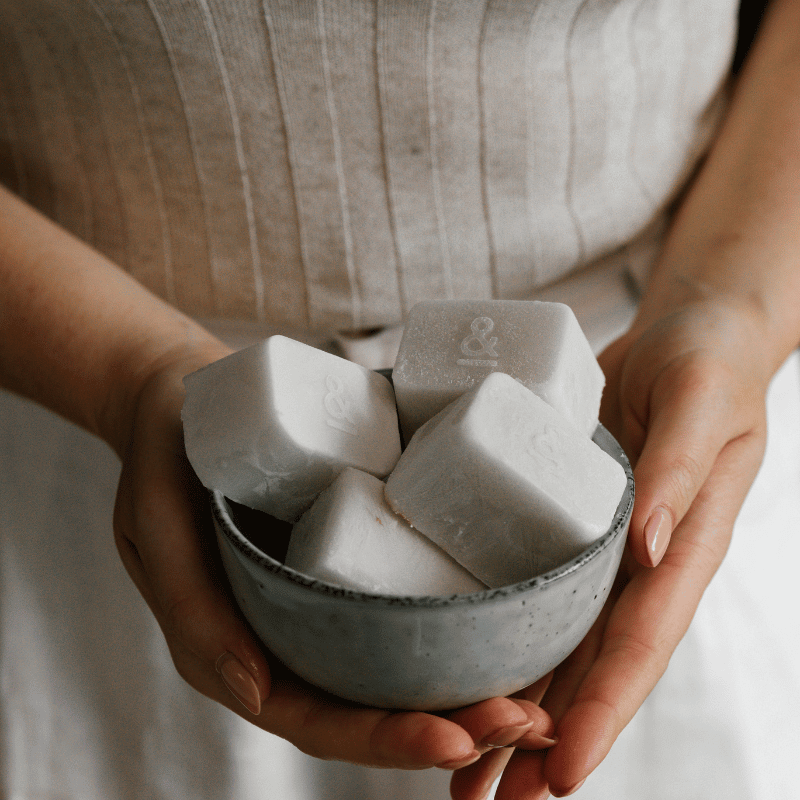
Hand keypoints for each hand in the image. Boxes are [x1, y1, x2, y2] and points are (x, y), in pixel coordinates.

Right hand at [111, 343, 555, 771]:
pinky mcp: (355, 541)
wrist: (185, 394)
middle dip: (451, 723)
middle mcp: (298, 629)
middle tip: (525, 723)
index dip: (385, 739)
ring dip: (467, 681)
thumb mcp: (155, 528)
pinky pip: (407, 586)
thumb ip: (193, 608)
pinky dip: (457, 612)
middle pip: (375, 702)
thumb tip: (254, 693)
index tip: (456, 740)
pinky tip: (509, 612)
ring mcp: (331, 587)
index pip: (319, 719)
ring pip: (401, 657)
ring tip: (535, 694)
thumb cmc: (163, 460)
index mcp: (246, 646)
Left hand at [488, 296, 772, 796]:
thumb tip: (646, 547)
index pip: (640, 644)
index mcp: (682, 548)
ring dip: (516, 710)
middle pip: (592, 667)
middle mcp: (639, 563)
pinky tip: (465, 669)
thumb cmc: (707, 363)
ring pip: (559, 643)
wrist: (687, 332)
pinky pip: (534, 586)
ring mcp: (600, 548)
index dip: (604, 711)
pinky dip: (505, 637)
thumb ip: (674, 472)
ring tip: (466, 773)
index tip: (562, 774)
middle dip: (547, 740)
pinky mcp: (563, 520)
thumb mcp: (698, 403)